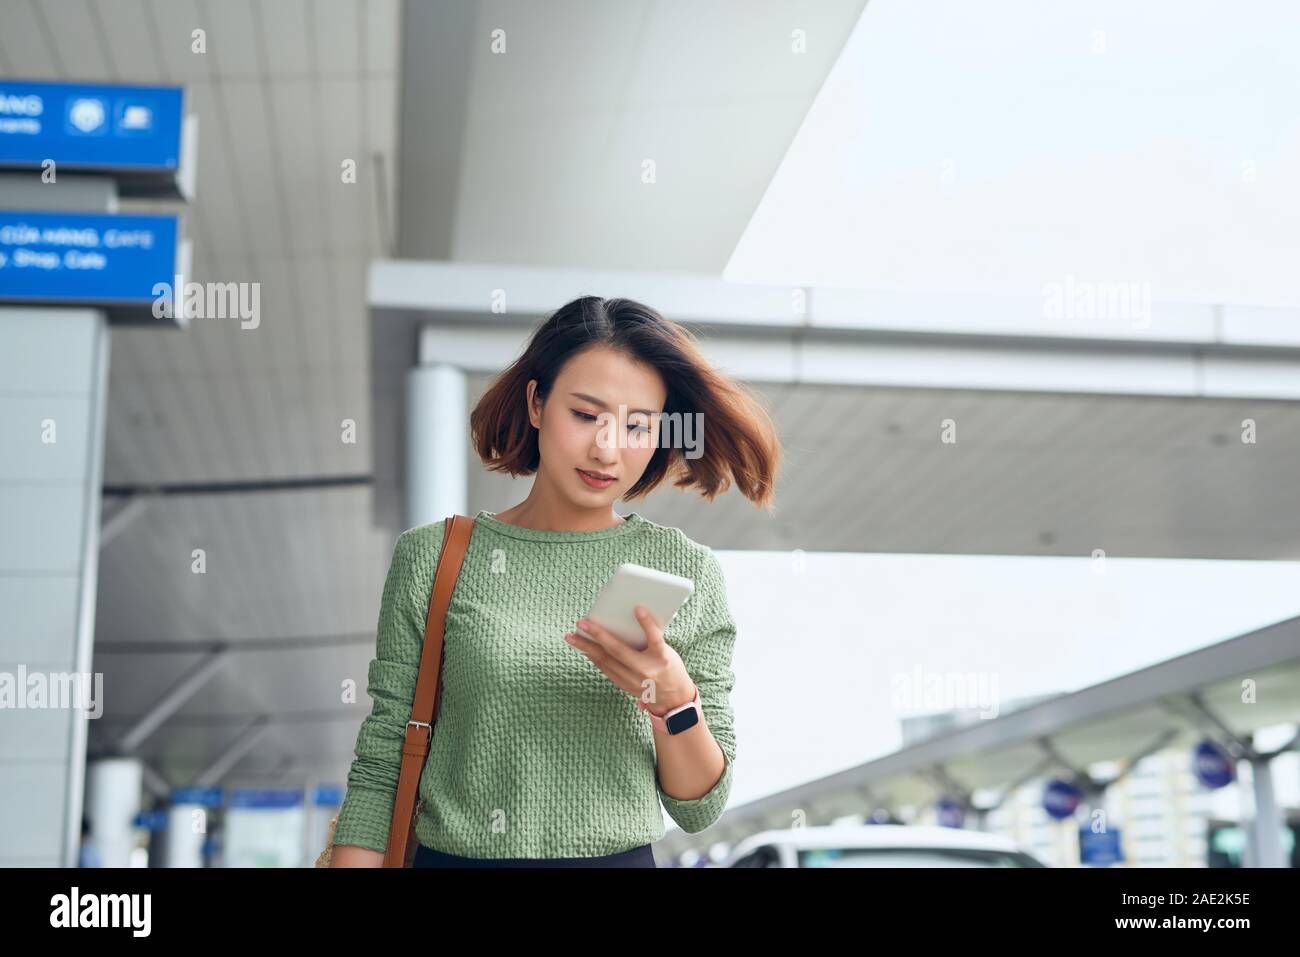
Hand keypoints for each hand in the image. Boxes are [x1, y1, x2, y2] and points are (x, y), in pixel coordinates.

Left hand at [564, 606, 694, 715]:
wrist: (673, 697)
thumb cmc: (669, 666)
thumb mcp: (667, 651)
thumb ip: (650, 639)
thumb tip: (625, 620)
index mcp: (662, 658)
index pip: (655, 638)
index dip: (647, 623)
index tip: (637, 608)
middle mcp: (647, 670)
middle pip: (618, 650)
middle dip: (597, 635)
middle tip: (581, 623)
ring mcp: (634, 680)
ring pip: (606, 661)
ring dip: (586, 647)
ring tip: (572, 637)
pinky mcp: (625, 685)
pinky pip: (605, 669)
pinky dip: (593, 657)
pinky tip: (584, 649)